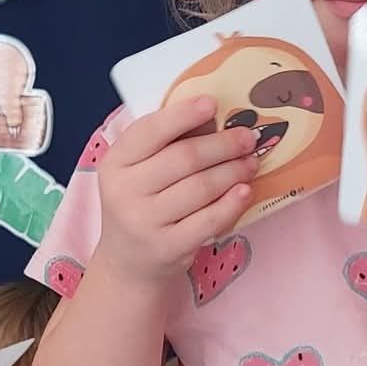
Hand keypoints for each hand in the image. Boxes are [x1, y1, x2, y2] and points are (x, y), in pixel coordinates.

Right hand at [97, 96, 257, 287]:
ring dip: (233, 171)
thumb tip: (214, 117)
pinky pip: (209, 219)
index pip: (149, 131)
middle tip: (247, 138)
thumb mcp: (139, 171)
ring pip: (201, 187)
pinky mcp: (168, 247)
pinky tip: (245, 190)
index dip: (183, 115)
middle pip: (184, 158)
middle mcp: (125, 191)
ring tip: (251, 162)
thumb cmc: (141, 204)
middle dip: (223, 144)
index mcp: (116, 162)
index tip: (213, 103)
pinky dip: (232, 202)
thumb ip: (168, 143)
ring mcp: (145, 222)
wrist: (129, 262)